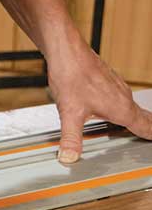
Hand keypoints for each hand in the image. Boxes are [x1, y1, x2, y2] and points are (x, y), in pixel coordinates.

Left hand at [47, 37, 151, 163]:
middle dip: (149, 128)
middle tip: (151, 137)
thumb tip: (69, 157)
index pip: (145, 127)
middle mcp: (123, 96)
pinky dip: (124, 107)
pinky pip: (121, 98)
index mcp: (121, 108)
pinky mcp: (107, 81)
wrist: (66, 51)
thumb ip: (71, 138)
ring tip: (140, 129)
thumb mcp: (70, 114)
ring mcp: (116, 87)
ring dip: (138, 118)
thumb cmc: (71, 76)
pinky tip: (114, 110)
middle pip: (142, 117)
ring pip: (132, 106)